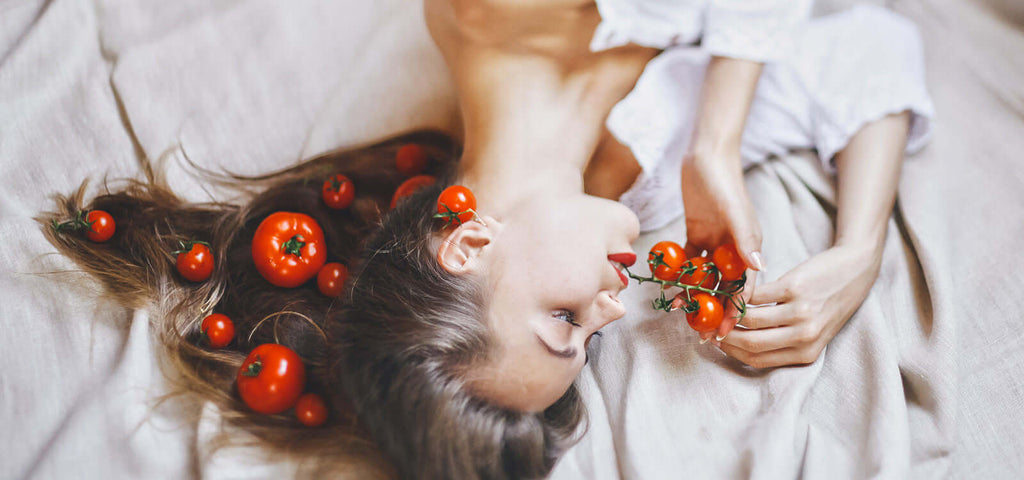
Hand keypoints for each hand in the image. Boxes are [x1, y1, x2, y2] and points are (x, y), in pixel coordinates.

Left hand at [680, 149, 763, 339]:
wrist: (705, 155)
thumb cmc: (724, 181)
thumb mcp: (735, 210)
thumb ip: (746, 239)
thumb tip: (759, 269)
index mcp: (748, 247)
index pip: (744, 288)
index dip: (734, 311)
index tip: (723, 332)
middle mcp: (733, 249)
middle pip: (724, 287)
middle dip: (713, 310)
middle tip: (698, 332)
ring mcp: (715, 243)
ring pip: (705, 277)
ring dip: (695, 294)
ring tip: (678, 311)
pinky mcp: (696, 234)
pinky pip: (689, 261)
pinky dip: (680, 274)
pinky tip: (668, 287)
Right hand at [715, 244, 882, 367]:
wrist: (853, 271)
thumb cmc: (828, 303)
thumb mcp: (812, 331)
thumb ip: (782, 342)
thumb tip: (738, 343)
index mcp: (807, 353)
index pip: (757, 360)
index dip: (730, 352)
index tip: (715, 341)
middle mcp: (805, 336)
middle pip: (752, 343)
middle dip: (724, 336)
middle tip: (709, 325)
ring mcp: (800, 312)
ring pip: (752, 319)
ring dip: (730, 314)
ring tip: (719, 307)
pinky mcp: (795, 288)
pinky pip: (758, 296)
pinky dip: (742, 293)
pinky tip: (736, 289)